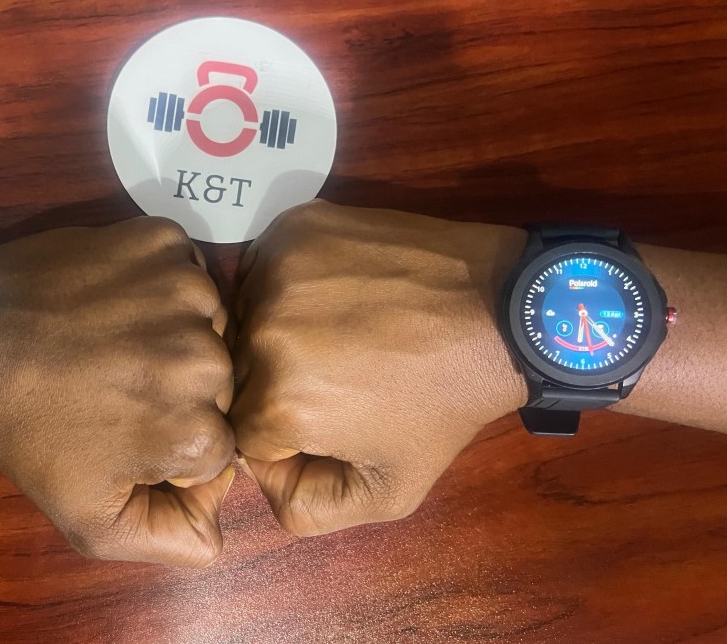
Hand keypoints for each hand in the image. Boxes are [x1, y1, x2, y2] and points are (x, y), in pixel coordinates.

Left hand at [0, 218, 234, 566]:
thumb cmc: (27, 432)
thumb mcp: (90, 522)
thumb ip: (173, 542)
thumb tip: (218, 528)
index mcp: (197, 428)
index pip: (219, 444)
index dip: (173, 444)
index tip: (124, 430)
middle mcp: (209, 358)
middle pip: (218, 385)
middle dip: (176, 392)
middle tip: (114, 387)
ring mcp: (186, 291)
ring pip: (207, 325)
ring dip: (173, 335)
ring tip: (113, 343)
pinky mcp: (162, 240)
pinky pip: (187, 270)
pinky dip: (161, 286)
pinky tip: (117, 302)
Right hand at [231, 201, 527, 536]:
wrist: (498, 310)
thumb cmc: (445, 403)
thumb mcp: (390, 491)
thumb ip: (307, 509)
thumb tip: (258, 473)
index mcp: (279, 402)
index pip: (238, 433)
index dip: (280, 436)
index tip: (325, 419)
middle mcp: (262, 334)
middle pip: (237, 375)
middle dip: (275, 386)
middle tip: (335, 376)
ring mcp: (276, 271)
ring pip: (244, 319)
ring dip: (274, 333)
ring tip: (336, 333)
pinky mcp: (294, 228)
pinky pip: (261, 270)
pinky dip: (283, 287)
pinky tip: (332, 296)